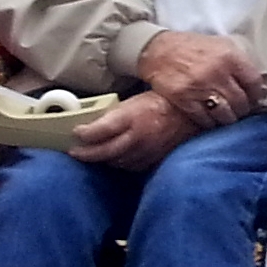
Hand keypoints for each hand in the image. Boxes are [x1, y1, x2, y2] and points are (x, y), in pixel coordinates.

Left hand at [68, 91, 193, 169]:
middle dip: (86, 153)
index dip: (84, 133)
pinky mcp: (155, 159)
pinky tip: (116, 159)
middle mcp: (138, 136)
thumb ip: (115, 113)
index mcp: (132, 116)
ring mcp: (147, 150)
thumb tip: (93, 123)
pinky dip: (122, 163)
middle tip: (74, 152)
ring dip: (103, 159)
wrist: (191, 112)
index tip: (76, 132)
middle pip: (104, 151)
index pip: (100, 130)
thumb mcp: (135, 100)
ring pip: (117, 161)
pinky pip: (133, 166)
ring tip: (94, 155)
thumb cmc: (162, 102)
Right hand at [134, 30, 261, 126]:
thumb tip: (254, 82)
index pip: (254, 83)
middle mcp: (217, 73)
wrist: (158, 50)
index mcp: (230, 57)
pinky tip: (211, 119)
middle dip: (243, 109)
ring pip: (225, 114)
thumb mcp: (221, 44)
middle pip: (241, 102)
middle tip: (240, 111)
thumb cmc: (193, 47)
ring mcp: (199, 88)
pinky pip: (204, 120)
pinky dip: (210, 123)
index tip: (253, 99)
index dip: (256, 95)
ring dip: (228, 119)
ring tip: (227, 117)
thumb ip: (238, 61)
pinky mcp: (183, 100)